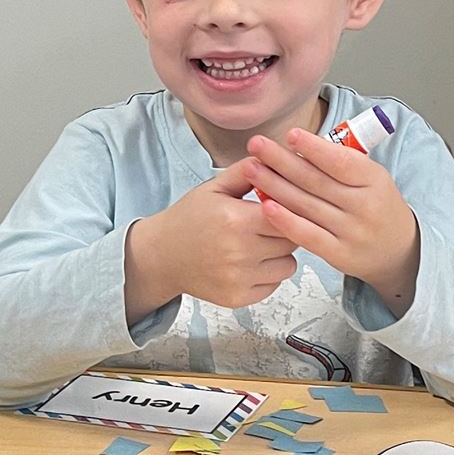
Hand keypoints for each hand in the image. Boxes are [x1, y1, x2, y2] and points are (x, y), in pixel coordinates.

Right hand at [125, 162, 298, 312]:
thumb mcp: (215, 187)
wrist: (162, 256)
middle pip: (291, 240)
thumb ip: (248, 171)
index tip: (283, 205)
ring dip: (280, 254)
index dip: (290, 208)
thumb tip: (275, 156)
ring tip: (260, 243)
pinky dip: (269, 273)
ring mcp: (239, 278)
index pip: (288, 214)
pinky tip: (252, 261)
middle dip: (286, 229)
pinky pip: (275, 284)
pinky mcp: (239, 298)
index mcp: (235, 220)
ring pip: (288, 265)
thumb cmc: (189, 219)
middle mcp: (239, 252)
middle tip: (270, 223)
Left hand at [243, 129, 420, 313]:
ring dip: (275, 186)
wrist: (397, 250)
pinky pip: (307, 235)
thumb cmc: (377, 205)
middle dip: (282, 161)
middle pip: (316, 181)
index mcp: (374, 180)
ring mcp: (352, 232)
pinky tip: (266, 206)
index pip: (341, 161)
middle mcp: (364, 206)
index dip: (314, 148)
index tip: (290, 135)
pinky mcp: (339, 254)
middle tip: (256, 145)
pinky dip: (285, 221)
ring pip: (307, 205)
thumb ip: (341, 162)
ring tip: (252, 169)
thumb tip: (300, 143)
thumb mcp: (372, 178)